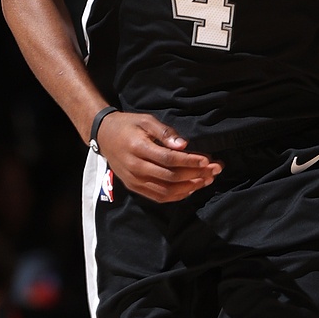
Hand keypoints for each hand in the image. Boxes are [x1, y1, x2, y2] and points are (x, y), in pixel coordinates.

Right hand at [96, 111, 221, 203]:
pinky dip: (177, 195)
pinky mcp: (135, 187)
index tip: (208, 160)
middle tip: (214, 170)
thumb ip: (165, 132)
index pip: (169, 159)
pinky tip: (191, 188)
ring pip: (166, 190)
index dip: (190, 161)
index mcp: (138, 149)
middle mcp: (135, 168)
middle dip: (196, 174)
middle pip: (171, 176)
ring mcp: (134, 180)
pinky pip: (159, 197)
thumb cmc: (128, 126)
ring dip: (190, 187)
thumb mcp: (146, 120)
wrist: (104, 136)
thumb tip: (183, 145)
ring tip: (207, 180)